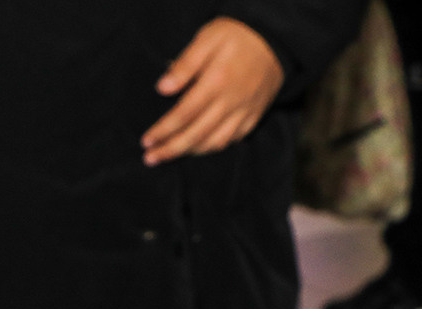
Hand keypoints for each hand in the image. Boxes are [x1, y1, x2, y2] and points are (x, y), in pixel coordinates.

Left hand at [142, 18, 284, 165]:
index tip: (146, 140)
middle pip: (196, 135)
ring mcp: (244, 112)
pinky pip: (232, 140)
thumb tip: (163, 88)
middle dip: (171, 150)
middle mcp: (230, 102)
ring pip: (214, 143)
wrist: (275, 40)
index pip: (183, 114)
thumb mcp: (207, 39)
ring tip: (169, 155)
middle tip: (150, 158)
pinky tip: (198, 148)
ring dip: (190, 153)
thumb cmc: (236, 36)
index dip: (163, 130)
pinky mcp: (253, 117)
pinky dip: (213, 148)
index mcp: (216, 82)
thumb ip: (185, 64)